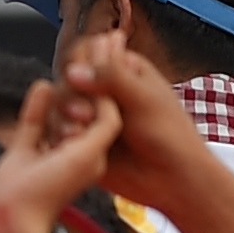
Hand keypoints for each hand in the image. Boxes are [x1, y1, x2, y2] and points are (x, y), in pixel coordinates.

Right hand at [0, 82, 121, 232]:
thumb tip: (103, 94)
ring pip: (57, 114)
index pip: (106, 115)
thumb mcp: (87, 154)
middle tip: (75, 83)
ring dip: (59, 101)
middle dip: (78, 96)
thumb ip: (100, 125)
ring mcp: (51, 148)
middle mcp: (77, 149)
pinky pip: (35, 120)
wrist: (15, 216)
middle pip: (81, 111)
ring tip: (59, 85)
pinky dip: (38, 104)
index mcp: (97, 153)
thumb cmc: (55, 189)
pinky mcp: (26, 148)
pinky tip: (40, 87)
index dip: (103, 94)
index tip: (98, 74)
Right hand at [59, 37, 212, 213]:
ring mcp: (92, 114)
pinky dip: (61, 134)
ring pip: (60, 103)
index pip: (88, 51)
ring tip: (79, 132)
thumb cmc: (171, 137)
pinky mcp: (82, 137)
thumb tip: (74, 70)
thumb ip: (112, 78)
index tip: (81, 78)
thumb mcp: (145, 100)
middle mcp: (104, 88)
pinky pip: (59, 130)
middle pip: (69, 78)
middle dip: (72, 95)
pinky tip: (73, 142)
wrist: (174, 181)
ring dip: (65, 115)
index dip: (80, 63)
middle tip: (85, 114)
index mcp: (123, 69)